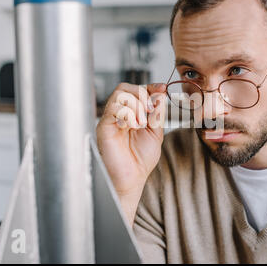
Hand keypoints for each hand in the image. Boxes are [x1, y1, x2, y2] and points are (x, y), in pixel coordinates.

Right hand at [96, 82, 166, 197]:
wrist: (131, 178)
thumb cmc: (140, 160)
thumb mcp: (156, 133)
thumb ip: (158, 114)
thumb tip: (161, 94)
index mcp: (133, 114)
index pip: (138, 91)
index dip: (151, 87)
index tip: (162, 88)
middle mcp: (120, 114)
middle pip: (126, 88)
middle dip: (143, 94)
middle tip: (151, 109)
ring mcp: (111, 119)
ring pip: (120, 94)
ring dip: (136, 105)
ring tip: (141, 123)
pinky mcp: (104, 126)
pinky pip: (113, 108)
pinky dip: (127, 113)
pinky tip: (132, 126)